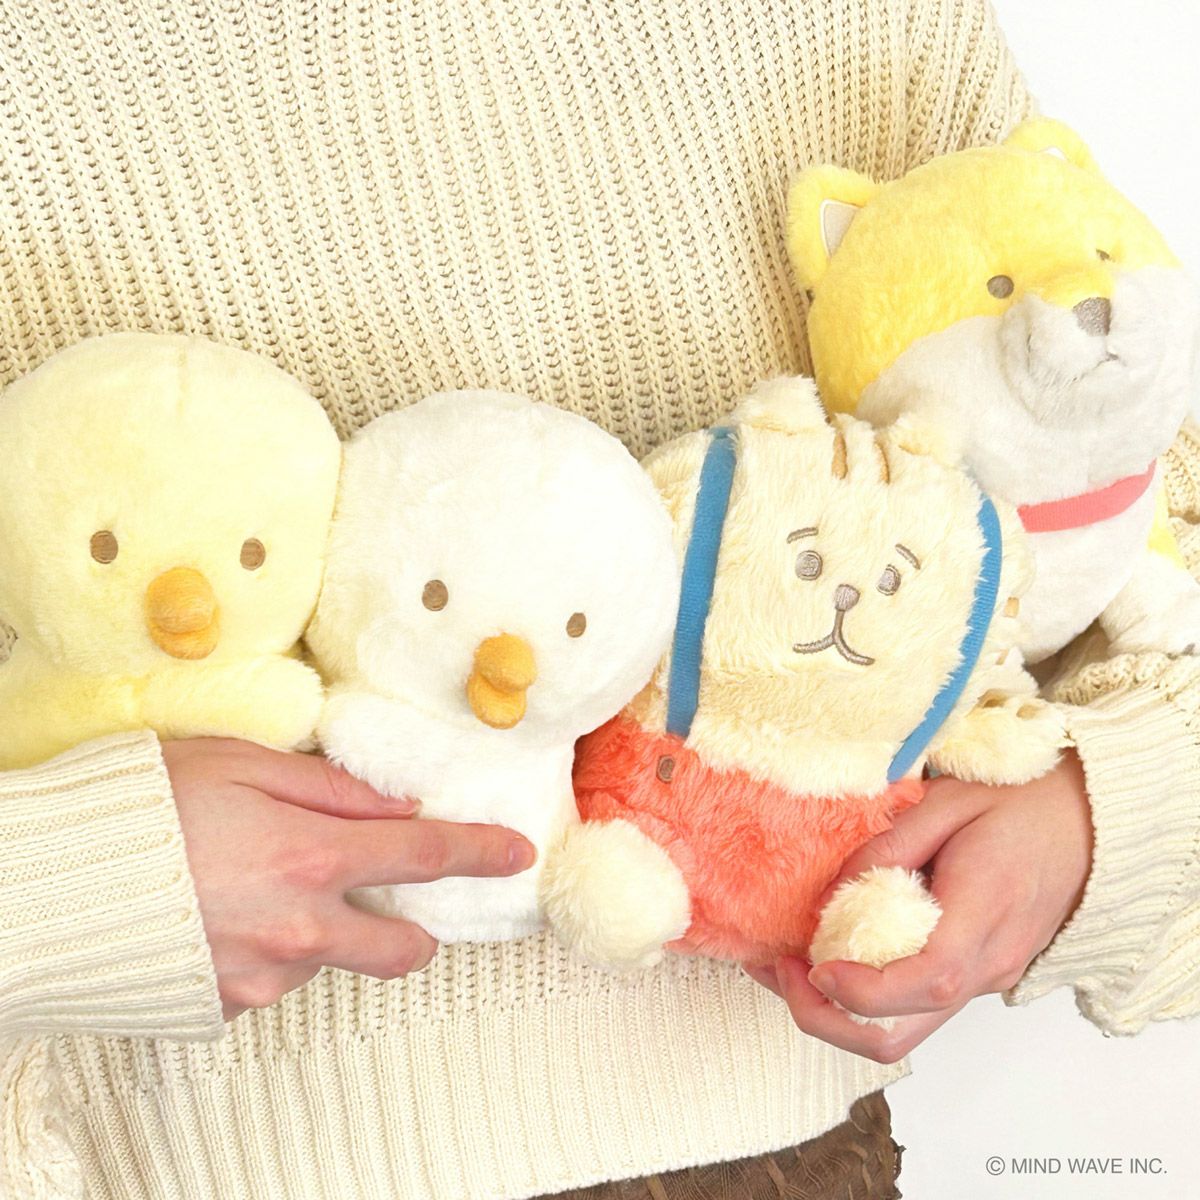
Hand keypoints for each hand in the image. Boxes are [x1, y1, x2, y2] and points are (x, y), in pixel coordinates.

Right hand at [163, 738, 535, 1019]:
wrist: (39, 889)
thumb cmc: (138, 806)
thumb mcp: (238, 762)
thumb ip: (329, 787)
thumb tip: (395, 805)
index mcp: (312, 856)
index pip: (426, 858)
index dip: (480, 853)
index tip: (515, 854)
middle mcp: (300, 930)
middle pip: (403, 948)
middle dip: (415, 925)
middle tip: (386, 891)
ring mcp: (264, 978)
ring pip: (331, 959)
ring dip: (321, 927)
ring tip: (252, 881)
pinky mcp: (226, 1007)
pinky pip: (274, 977)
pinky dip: (270, 948)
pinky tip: (222, 911)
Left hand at [745, 751, 1091, 1062]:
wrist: (1085, 823)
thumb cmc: (1020, 803)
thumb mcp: (947, 802)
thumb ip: (888, 845)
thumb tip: (833, 893)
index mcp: (983, 916)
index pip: (925, 981)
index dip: (860, 989)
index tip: (811, 965)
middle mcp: (984, 966)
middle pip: (898, 1037)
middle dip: (823, 1019)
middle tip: (778, 969)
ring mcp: (981, 979)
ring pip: (899, 1033)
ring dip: (834, 1014)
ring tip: (786, 964)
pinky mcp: (972, 977)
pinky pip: (912, 1008)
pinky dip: (862, 998)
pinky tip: (827, 956)